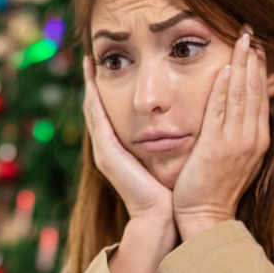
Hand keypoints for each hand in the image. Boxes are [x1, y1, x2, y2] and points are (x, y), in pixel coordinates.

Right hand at [82, 57, 172, 227]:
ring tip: (89, 60)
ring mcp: (104, 150)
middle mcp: (108, 148)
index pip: (111, 112)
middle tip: (92, 56)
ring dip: (90, 84)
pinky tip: (92, 78)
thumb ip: (168, 141)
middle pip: (97, 108)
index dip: (109, 90)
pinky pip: (96, 117)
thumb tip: (184, 123)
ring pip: (92, 109)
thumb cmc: (171, 192)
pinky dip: (92, 97)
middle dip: (93, 82)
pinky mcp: (106, 152)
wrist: (161, 217)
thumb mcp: (168, 159)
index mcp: (122, 149)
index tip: (111, 66)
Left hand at [173, 29, 270, 238]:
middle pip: (256, 89)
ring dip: (242, 64)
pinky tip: (225, 68)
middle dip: (254, 57)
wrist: (207, 218)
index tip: (257, 45)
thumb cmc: (214, 190)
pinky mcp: (216, 147)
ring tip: (242, 38)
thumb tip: (235, 114)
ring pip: (243, 95)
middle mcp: (252, 138)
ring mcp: (236, 142)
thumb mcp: (233, 158)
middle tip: (250, 30)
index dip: (260, 69)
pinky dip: (225, 88)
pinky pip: (222, 111)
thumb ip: (236, 134)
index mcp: (257, 139)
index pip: (261, 96)